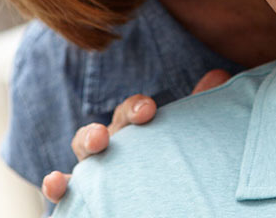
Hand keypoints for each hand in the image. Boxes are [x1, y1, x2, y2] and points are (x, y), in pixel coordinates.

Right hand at [40, 69, 231, 203]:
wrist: (161, 200)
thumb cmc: (168, 161)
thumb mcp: (184, 135)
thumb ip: (198, 108)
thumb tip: (219, 75)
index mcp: (133, 129)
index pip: (130, 112)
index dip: (136, 108)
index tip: (149, 110)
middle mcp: (110, 146)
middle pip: (99, 132)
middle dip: (98, 131)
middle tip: (104, 136)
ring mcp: (94, 170)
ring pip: (81, 157)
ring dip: (82, 148)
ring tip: (91, 148)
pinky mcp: (83, 196)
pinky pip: (65, 191)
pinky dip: (56, 186)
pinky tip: (55, 183)